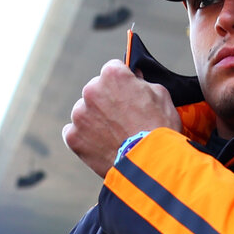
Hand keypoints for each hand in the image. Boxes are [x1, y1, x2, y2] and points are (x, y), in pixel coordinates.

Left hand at [62, 61, 181, 177]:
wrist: (151, 163)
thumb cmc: (159, 128)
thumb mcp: (161, 95)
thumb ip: (142, 82)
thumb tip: (134, 77)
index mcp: (112, 75)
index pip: (112, 70)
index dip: (122, 83)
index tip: (128, 94)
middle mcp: (91, 90)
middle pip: (96, 90)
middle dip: (106, 101)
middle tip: (123, 119)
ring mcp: (80, 114)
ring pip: (84, 112)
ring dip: (95, 120)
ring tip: (114, 136)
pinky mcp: (73, 137)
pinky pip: (74, 132)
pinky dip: (85, 138)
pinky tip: (102, 145)